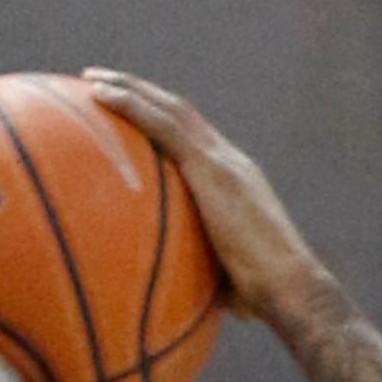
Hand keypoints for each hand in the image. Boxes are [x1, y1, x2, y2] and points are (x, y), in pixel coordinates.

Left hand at [83, 69, 323, 323]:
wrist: (291, 287)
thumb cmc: (264, 299)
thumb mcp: (227, 281)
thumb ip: (203, 277)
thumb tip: (179, 302)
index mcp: (236, 182)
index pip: (196, 140)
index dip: (164, 122)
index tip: (134, 115)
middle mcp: (231, 161)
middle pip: (180, 113)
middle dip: (142, 93)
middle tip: (100, 84)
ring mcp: (222, 161)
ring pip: (170, 108)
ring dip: (130, 87)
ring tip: (91, 79)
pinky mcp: (211, 167)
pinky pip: (162, 125)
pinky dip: (130, 105)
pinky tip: (98, 96)